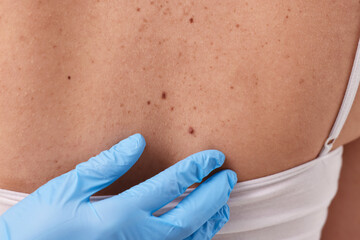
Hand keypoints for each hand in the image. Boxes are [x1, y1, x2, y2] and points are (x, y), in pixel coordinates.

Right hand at [0, 133, 236, 239]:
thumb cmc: (43, 223)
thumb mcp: (68, 187)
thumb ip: (106, 164)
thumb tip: (137, 143)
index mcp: (118, 214)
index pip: (169, 187)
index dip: (195, 169)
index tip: (213, 156)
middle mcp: (135, 237)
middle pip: (188, 216)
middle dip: (213, 195)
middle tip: (229, 177)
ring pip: (187, 239)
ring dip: (210, 219)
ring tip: (225, 202)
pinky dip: (196, 238)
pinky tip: (204, 227)